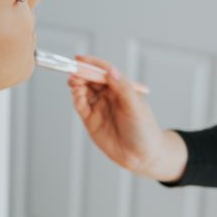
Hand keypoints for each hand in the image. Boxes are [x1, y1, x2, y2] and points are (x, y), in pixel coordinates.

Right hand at [67, 55, 187, 182]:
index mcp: (121, 88)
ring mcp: (98, 107)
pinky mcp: (90, 120)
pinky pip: (80, 105)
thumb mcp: (135, 107)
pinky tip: (76, 95)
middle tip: (73, 71)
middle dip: (81, 73)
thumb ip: (122, 88)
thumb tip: (110, 71)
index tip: (80, 59)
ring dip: (77, 84)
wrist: (142, 157)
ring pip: (83, 90)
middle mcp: (108, 95)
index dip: (92, 64)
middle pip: (91, 79)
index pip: (104, 71)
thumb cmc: (144, 130)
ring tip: (73, 82)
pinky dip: (76, 98)